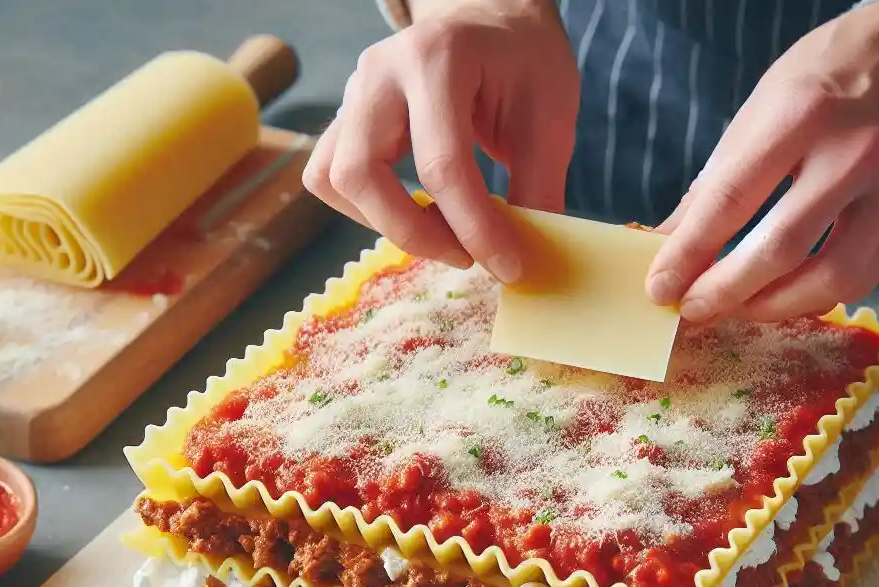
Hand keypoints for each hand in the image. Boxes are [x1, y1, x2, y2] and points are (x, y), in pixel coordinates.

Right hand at [302, 0, 578, 283]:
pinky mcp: (346, 117)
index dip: (475, 230)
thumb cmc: (522, 61)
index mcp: (438, 59)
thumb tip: (523, 264)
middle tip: (465, 255)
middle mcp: (382, 72)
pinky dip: (365, 211)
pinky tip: (412, 215)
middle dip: (414, 233)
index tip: (508, 269)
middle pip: (362, 173)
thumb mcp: (550, 116)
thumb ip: (537, 187)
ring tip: (440, 236)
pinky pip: (328, 177)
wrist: (490, 17)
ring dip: (383, 224)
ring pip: (332, 179)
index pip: (442, 165)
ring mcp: (354, 92)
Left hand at [646, 3, 878, 322]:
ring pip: (828, 279)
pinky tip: (784, 297)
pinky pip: (862, 278)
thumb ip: (716, 181)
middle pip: (779, 250)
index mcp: (803, 113)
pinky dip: (814, 298)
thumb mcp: (763, 106)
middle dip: (724, 292)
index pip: (730, 201)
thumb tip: (668, 242)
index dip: (688, 254)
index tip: (659, 288)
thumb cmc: (834, 73)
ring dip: (771, 307)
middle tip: (692, 309)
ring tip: (736, 308)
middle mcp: (854, 152)